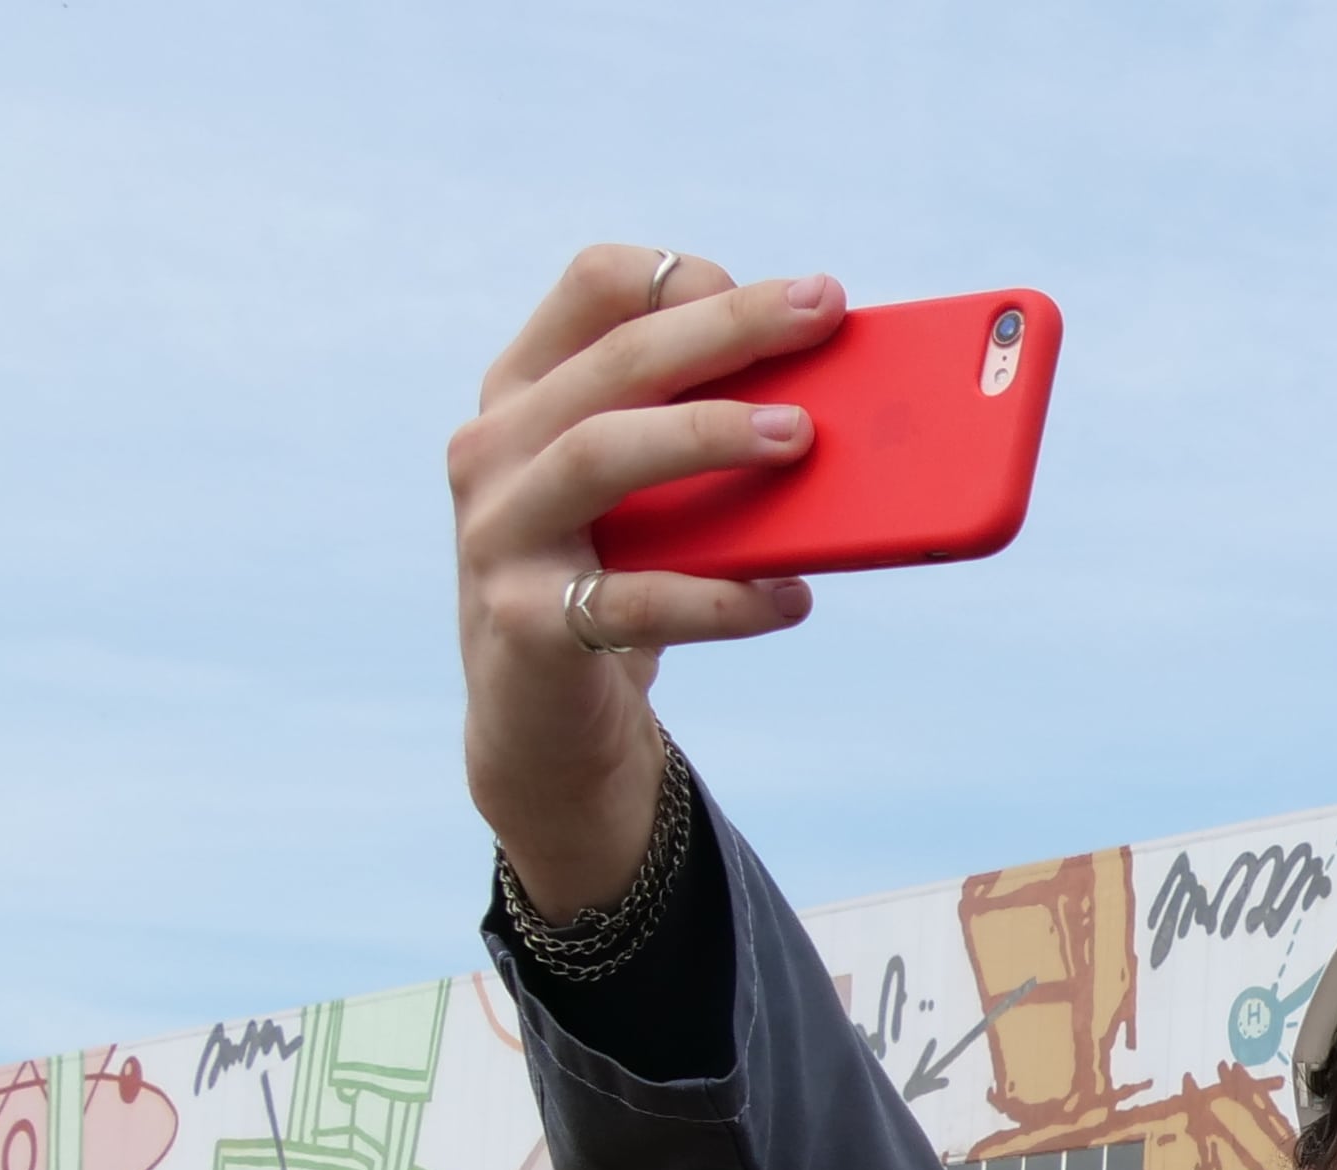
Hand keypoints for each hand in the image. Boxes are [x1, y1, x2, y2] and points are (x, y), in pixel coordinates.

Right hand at [450, 248, 846, 914]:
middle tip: (824, 312)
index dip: (687, 277)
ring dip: (708, 434)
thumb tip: (843, 400)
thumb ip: (702, 435)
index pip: (595, 286)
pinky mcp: (527, 624)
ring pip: (601, 453)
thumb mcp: (651, 496)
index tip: (787, 294)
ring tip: (802, 436)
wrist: (545, 726)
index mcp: (525, 390)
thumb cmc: (620, 580)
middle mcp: (494, 447)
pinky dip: (723, 599)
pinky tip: (793, 599)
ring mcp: (499, 534)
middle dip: (729, 328)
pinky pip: (634, 601)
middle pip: (617, 360)